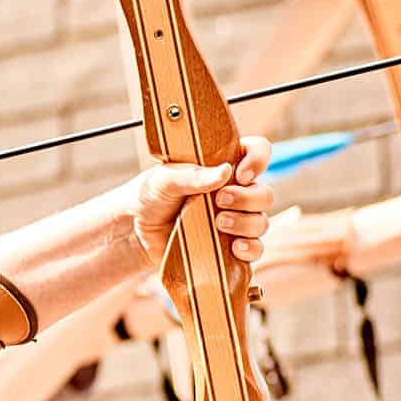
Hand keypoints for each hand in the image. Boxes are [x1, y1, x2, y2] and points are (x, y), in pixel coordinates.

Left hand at [126, 136, 274, 274]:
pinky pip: (255, 249)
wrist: (136, 230)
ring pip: (260, 222)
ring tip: (218, 223)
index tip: (240, 174)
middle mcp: (235, 192)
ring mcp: (234, 220)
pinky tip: (234, 247)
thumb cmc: (150, 195)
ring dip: (245, 223)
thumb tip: (224, 172)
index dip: (258, 160)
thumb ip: (191, 175)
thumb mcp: (163, 179)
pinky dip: (250, 249)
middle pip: (264, 193)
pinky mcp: (229, 247)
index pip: (257, 152)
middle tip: (220, 200)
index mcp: (223, 166)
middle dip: (247, 198)